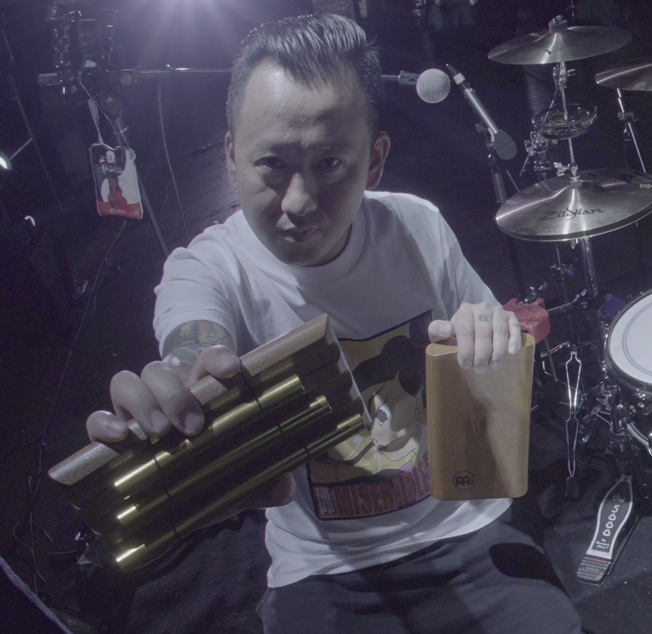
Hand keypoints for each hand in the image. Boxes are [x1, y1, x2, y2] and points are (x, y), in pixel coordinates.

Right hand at [85, 345, 295, 513]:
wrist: (177, 493)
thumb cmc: (212, 470)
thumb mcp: (240, 477)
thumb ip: (264, 481)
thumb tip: (283, 486)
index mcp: (201, 395)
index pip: (207, 362)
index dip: (217, 358)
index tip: (231, 369)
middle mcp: (166, 396)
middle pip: (160, 369)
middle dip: (175, 392)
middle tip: (192, 426)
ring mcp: (136, 411)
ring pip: (127, 381)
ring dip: (142, 401)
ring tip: (159, 432)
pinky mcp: (111, 433)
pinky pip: (97, 419)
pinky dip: (104, 423)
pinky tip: (120, 438)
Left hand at [428, 302, 521, 372]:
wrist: (472, 323)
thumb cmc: (455, 333)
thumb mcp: (441, 333)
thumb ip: (437, 330)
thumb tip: (447, 330)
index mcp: (464, 311)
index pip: (465, 330)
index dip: (465, 349)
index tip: (465, 364)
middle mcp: (482, 308)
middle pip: (483, 332)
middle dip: (481, 354)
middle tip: (479, 369)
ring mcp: (497, 311)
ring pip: (500, 331)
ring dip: (498, 351)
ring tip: (494, 365)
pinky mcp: (510, 316)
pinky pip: (515, 326)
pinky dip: (514, 339)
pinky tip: (511, 352)